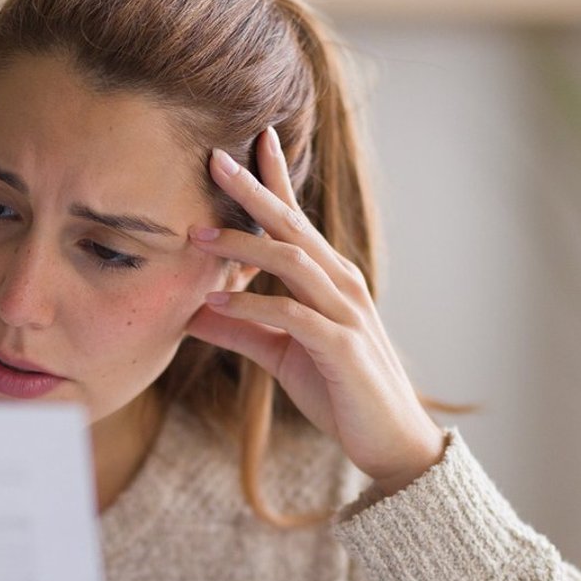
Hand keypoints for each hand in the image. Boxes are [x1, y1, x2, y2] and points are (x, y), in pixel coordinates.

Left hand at [183, 127, 446, 493]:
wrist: (390, 441)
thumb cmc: (340, 392)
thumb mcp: (279, 356)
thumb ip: (240, 329)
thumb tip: (190, 311)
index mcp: (328, 278)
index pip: (297, 218)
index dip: (274, 178)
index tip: (251, 139)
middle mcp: (341, 283)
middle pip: (292, 225)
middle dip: (253, 190)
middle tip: (213, 159)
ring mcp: (346, 312)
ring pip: (293, 262)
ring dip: (243, 247)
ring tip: (197, 237)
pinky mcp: (342, 347)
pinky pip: (293, 316)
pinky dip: (254, 305)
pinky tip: (217, 302)